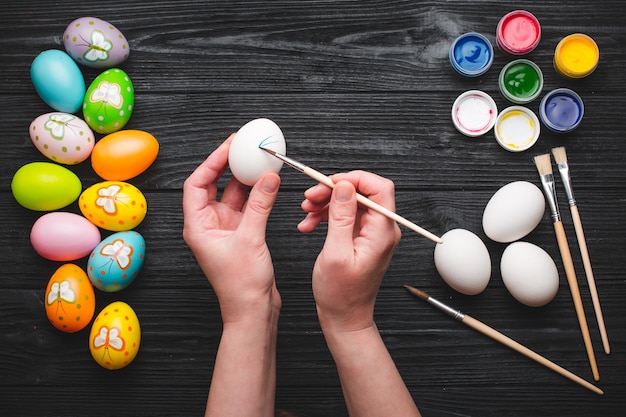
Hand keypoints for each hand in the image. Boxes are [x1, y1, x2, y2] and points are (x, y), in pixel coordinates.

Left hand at [182, 135, 281, 323]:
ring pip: (233, 195)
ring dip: (245, 178)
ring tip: (258, 160)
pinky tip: (268, 183)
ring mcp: (225, 229)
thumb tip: (269, 177)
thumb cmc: (241, 285)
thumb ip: (260, 205)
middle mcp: (208, 225)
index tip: (228, 146)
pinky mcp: (241, 235)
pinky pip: (247, 206)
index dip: (211, 162)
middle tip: (242, 146)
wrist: (252, 311)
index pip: (196, 184)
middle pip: (213, 185)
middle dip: (228, 165)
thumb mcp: (251, 239)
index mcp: (198, 226)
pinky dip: (257, 194)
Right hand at [298, 171, 400, 331]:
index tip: (329, 182)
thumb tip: (344, 186)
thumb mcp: (336, 253)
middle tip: (310, 197)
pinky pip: (344, 216)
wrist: (344, 317)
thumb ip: (341, 217)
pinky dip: (326, 215)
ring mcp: (372, 233)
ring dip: (326, 202)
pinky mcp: (361, 238)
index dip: (353, 179)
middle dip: (333, 190)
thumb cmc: (341, 294)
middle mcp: (382, 230)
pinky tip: (309, 224)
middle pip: (362, 192)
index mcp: (382, 232)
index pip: (379, 188)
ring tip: (306, 211)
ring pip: (350, 202)